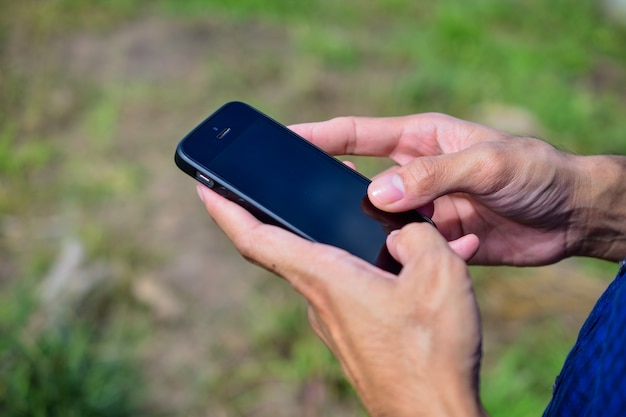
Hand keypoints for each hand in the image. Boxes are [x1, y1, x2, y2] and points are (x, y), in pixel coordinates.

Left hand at [197, 184, 485, 416]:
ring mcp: (335, 322)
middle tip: (304, 181)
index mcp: (325, 276)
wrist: (434, 416)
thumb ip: (415, 234)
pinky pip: (353, 290)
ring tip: (379, 218)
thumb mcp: (437, 273)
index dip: (225, 209)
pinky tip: (406, 269)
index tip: (203, 185)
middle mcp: (319, 300)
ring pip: (329, 267)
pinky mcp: (354, 337)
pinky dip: (369, 269)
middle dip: (293, 210)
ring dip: (343, 241)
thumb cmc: (430, 350)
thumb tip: (400, 230)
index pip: (256, 238)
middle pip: (289, 246)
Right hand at [290, 114, 624, 264]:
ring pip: (379, 220)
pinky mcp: (436, 240)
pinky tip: (425, 261)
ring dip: (371, 232)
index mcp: (419, 140)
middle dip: (331, 191)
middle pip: (358, 180)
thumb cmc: (535, 172)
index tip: (282, 142)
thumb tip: (377, 194)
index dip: (318, 136)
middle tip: (298, 204)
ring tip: (359, 244)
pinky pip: (408, 250)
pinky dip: (409, 258)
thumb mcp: (487, 164)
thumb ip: (433, 176)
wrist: (571, 215)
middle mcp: (415, 174)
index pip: (356, 134)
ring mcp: (423, 209)